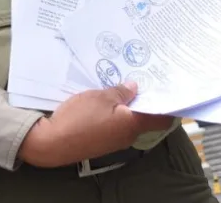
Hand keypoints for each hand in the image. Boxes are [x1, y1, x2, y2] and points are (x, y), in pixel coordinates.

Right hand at [17, 81, 173, 167]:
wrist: (53, 142)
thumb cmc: (80, 118)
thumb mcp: (100, 97)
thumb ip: (120, 92)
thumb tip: (134, 88)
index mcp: (133, 124)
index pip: (161, 118)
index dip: (167, 103)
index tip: (166, 87)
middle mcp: (128, 135)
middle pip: (144, 117)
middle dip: (144, 99)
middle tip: (142, 78)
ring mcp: (114, 140)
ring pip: (128, 120)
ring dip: (128, 105)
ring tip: (123, 84)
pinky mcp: (101, 141)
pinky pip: (115, 124)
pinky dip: (115, 112)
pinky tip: (107, 100)